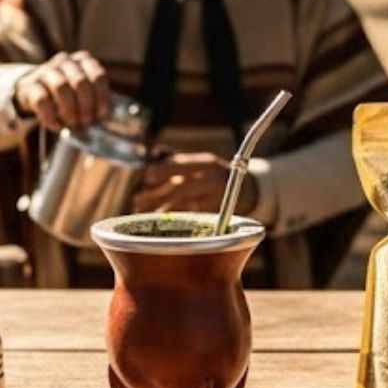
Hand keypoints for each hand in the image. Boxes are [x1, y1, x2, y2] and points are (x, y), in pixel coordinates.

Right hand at [15, 51, 110, 131]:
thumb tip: (106, 117)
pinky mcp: (29, 85)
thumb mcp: (83, 93)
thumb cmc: (66, 95)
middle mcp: (65, 61)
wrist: (33, 90)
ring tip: (71, 124)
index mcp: (83, 61)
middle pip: (80, 82)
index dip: (102, 98)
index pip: (98, 76)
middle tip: (86, 122)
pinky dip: (51, 117)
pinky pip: (42, 100)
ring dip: (69, 110)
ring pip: (61, 87)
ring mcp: (46, 71)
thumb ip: (95, 100)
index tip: (101, 115)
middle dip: (86, 106)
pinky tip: (56, 126)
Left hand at [132, 151, 259, 215]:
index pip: (182, 164)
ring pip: (184, 206)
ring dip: (161, 211)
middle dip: (157, 195)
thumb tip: (146, 177)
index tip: (147, 177)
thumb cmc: (214, 176)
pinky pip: (192, 220)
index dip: (163, 171)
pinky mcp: (216, 216)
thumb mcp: (201, 165)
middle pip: (182, 187)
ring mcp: (216, 199)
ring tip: (142, 213)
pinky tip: (159, 224)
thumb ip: (178, 168)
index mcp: (207, 163)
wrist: (249, 190)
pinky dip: (174, 221)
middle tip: (137, 201)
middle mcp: (213, 180)